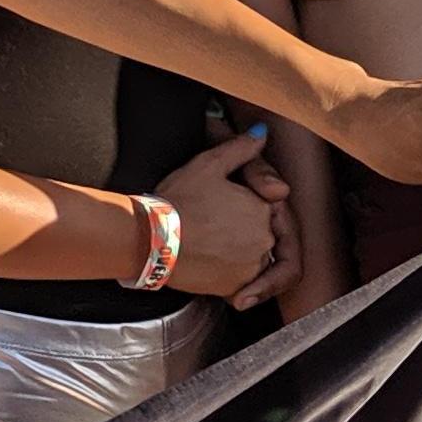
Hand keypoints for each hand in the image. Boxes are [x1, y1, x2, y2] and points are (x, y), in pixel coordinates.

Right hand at [154, 127, 296, 306]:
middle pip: (264, 234)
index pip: (269, 206)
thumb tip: (261, 133)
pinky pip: (244, 285)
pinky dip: (231, 276)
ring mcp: (251, 267)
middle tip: (213, 226)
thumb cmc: (178, 201)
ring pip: (255, 260)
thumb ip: (241, 148)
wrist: (152, 240)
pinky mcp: (234, 288)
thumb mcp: (209, 165)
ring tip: (209, 245)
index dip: (247, 203)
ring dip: (238, 254)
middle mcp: (264, 240)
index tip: (224, 206)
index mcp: (264, 209)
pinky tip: (209, 264)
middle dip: (242, 230)